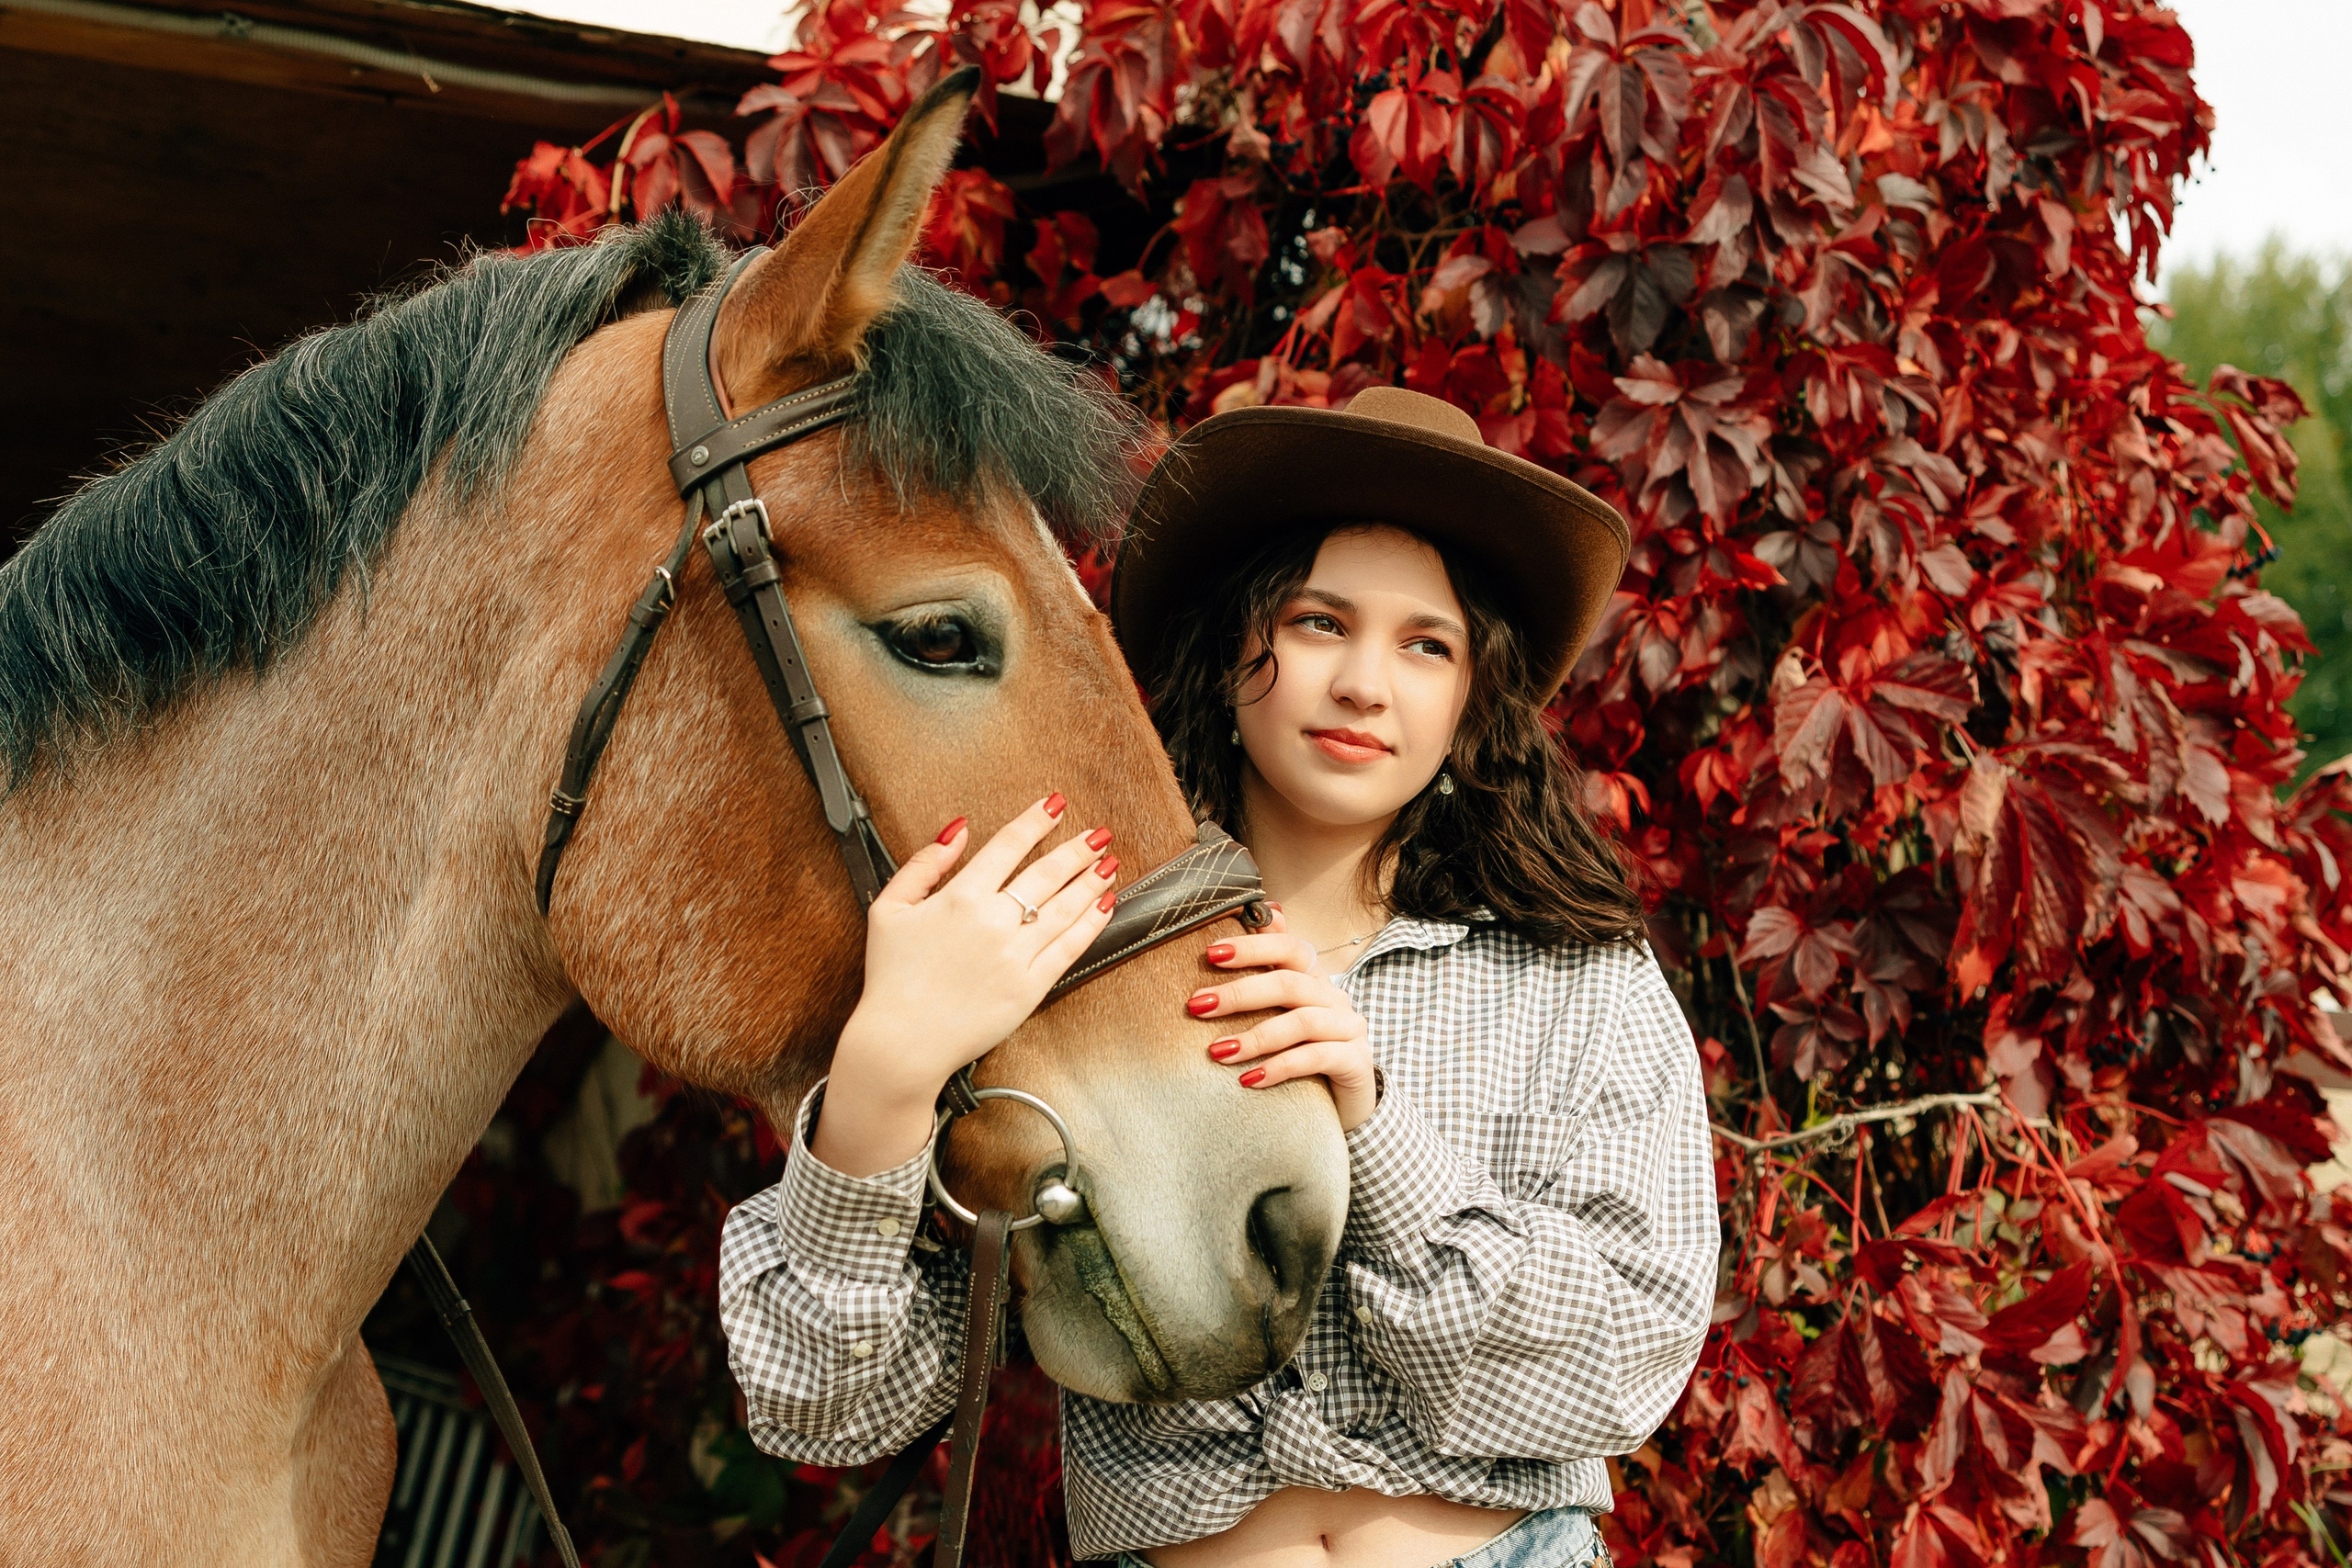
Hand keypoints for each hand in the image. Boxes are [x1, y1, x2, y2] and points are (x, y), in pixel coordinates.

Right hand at [811, 794, 1117, 1174]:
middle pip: (1047, 873)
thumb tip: (957, 831)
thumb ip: (923, 865)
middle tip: (1097, 835)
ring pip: (1065, 908)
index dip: (1036, 821)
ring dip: (1091, 881)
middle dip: (1077, 848)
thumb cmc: (892, 979)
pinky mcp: (1030, 988)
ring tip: (1108, 864)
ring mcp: (1016, 955)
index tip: (1054, 805)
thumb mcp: (889, 909)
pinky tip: (1104, 907)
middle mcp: (993, 922)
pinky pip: (1069, 948)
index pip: (1008, 845)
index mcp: (960, 898)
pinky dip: (1090, 924)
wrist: (903, 1042)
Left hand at [1189, 907, 1378, 1130]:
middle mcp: (1334, 997)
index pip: (1289, 947)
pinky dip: (1279, 1067)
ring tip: (1217, 1051)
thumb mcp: (1287, 1007)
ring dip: (1255, 1037)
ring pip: (1302, 1022)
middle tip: (1197, 1005)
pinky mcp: (1355, 1062)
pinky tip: (1248, 1080)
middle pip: (1289, 983)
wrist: (1348, 1097)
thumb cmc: (1307, 1046)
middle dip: (1239, 992)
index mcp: (1315, 977)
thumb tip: (1265, 909)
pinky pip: (1315, 1058)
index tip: (1210, 953)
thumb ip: (1273, 965)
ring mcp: (1349, 1028)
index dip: (1252, 947)